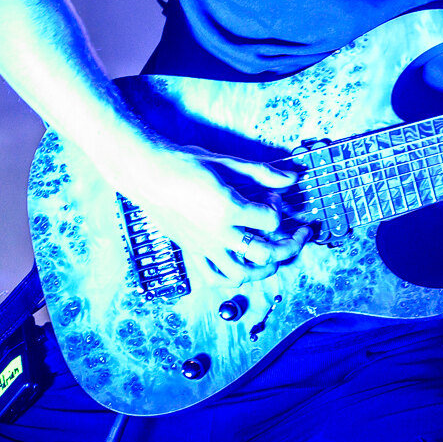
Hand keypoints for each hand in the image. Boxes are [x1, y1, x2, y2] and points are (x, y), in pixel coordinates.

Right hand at [114, 143, 311, 283]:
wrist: (147, 173)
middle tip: (295, 235)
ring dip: (263, 269)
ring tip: (272, 257)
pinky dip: (231, 278)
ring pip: (242, 275)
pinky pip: (213, 278)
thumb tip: (292, 177)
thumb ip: (261, 173)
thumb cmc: (184, 163)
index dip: (277, 207)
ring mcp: (203, 246)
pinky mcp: (191, 251)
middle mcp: (218, 234)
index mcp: (229, 209)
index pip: (271, 220)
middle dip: (288, 245)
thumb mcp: (226, 163)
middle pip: (265, 254)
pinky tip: (240, 265)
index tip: (269, 197)